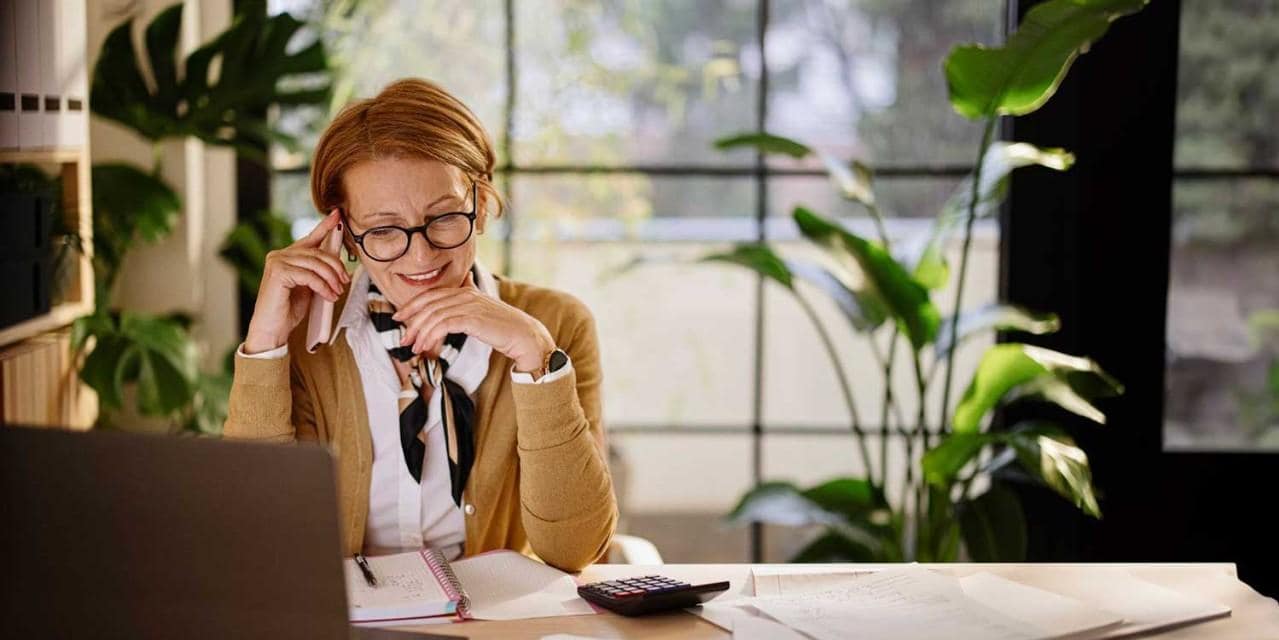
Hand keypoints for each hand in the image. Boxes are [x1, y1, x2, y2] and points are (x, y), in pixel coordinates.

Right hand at [244, 210, 349, 353]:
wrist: (272, 330)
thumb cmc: (288, 310)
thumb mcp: (308, 287)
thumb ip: (317, 272)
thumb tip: (336, 263)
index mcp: (287, 256)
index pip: (310, 238)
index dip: (325, 226)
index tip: (338, 215)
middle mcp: (279, 255)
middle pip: (317, 252)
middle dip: (335, 266)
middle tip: (344, 281)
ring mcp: (276, 262)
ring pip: (315, 263)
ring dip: (331, 278)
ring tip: (336, 292)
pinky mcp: (278, 273)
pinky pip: (309, 275)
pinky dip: (323, 286)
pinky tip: (329, 296)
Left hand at [391, 275, 554, 371]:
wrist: (524, 336)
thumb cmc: (503, 328)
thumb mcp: (482, 312)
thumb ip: (467, 304)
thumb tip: (457, 298)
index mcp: (466, 290)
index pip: (431, 294)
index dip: (412, 305)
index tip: (399, 317)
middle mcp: (466, 294)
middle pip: (429, 304)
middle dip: (412, 321)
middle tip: (403, 338)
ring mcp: (469, 305)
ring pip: (434, 315)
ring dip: (420, 332)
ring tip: (414, 347)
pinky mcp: (473, 318)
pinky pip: (444, 325)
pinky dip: (431, 335)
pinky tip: (426, 346)